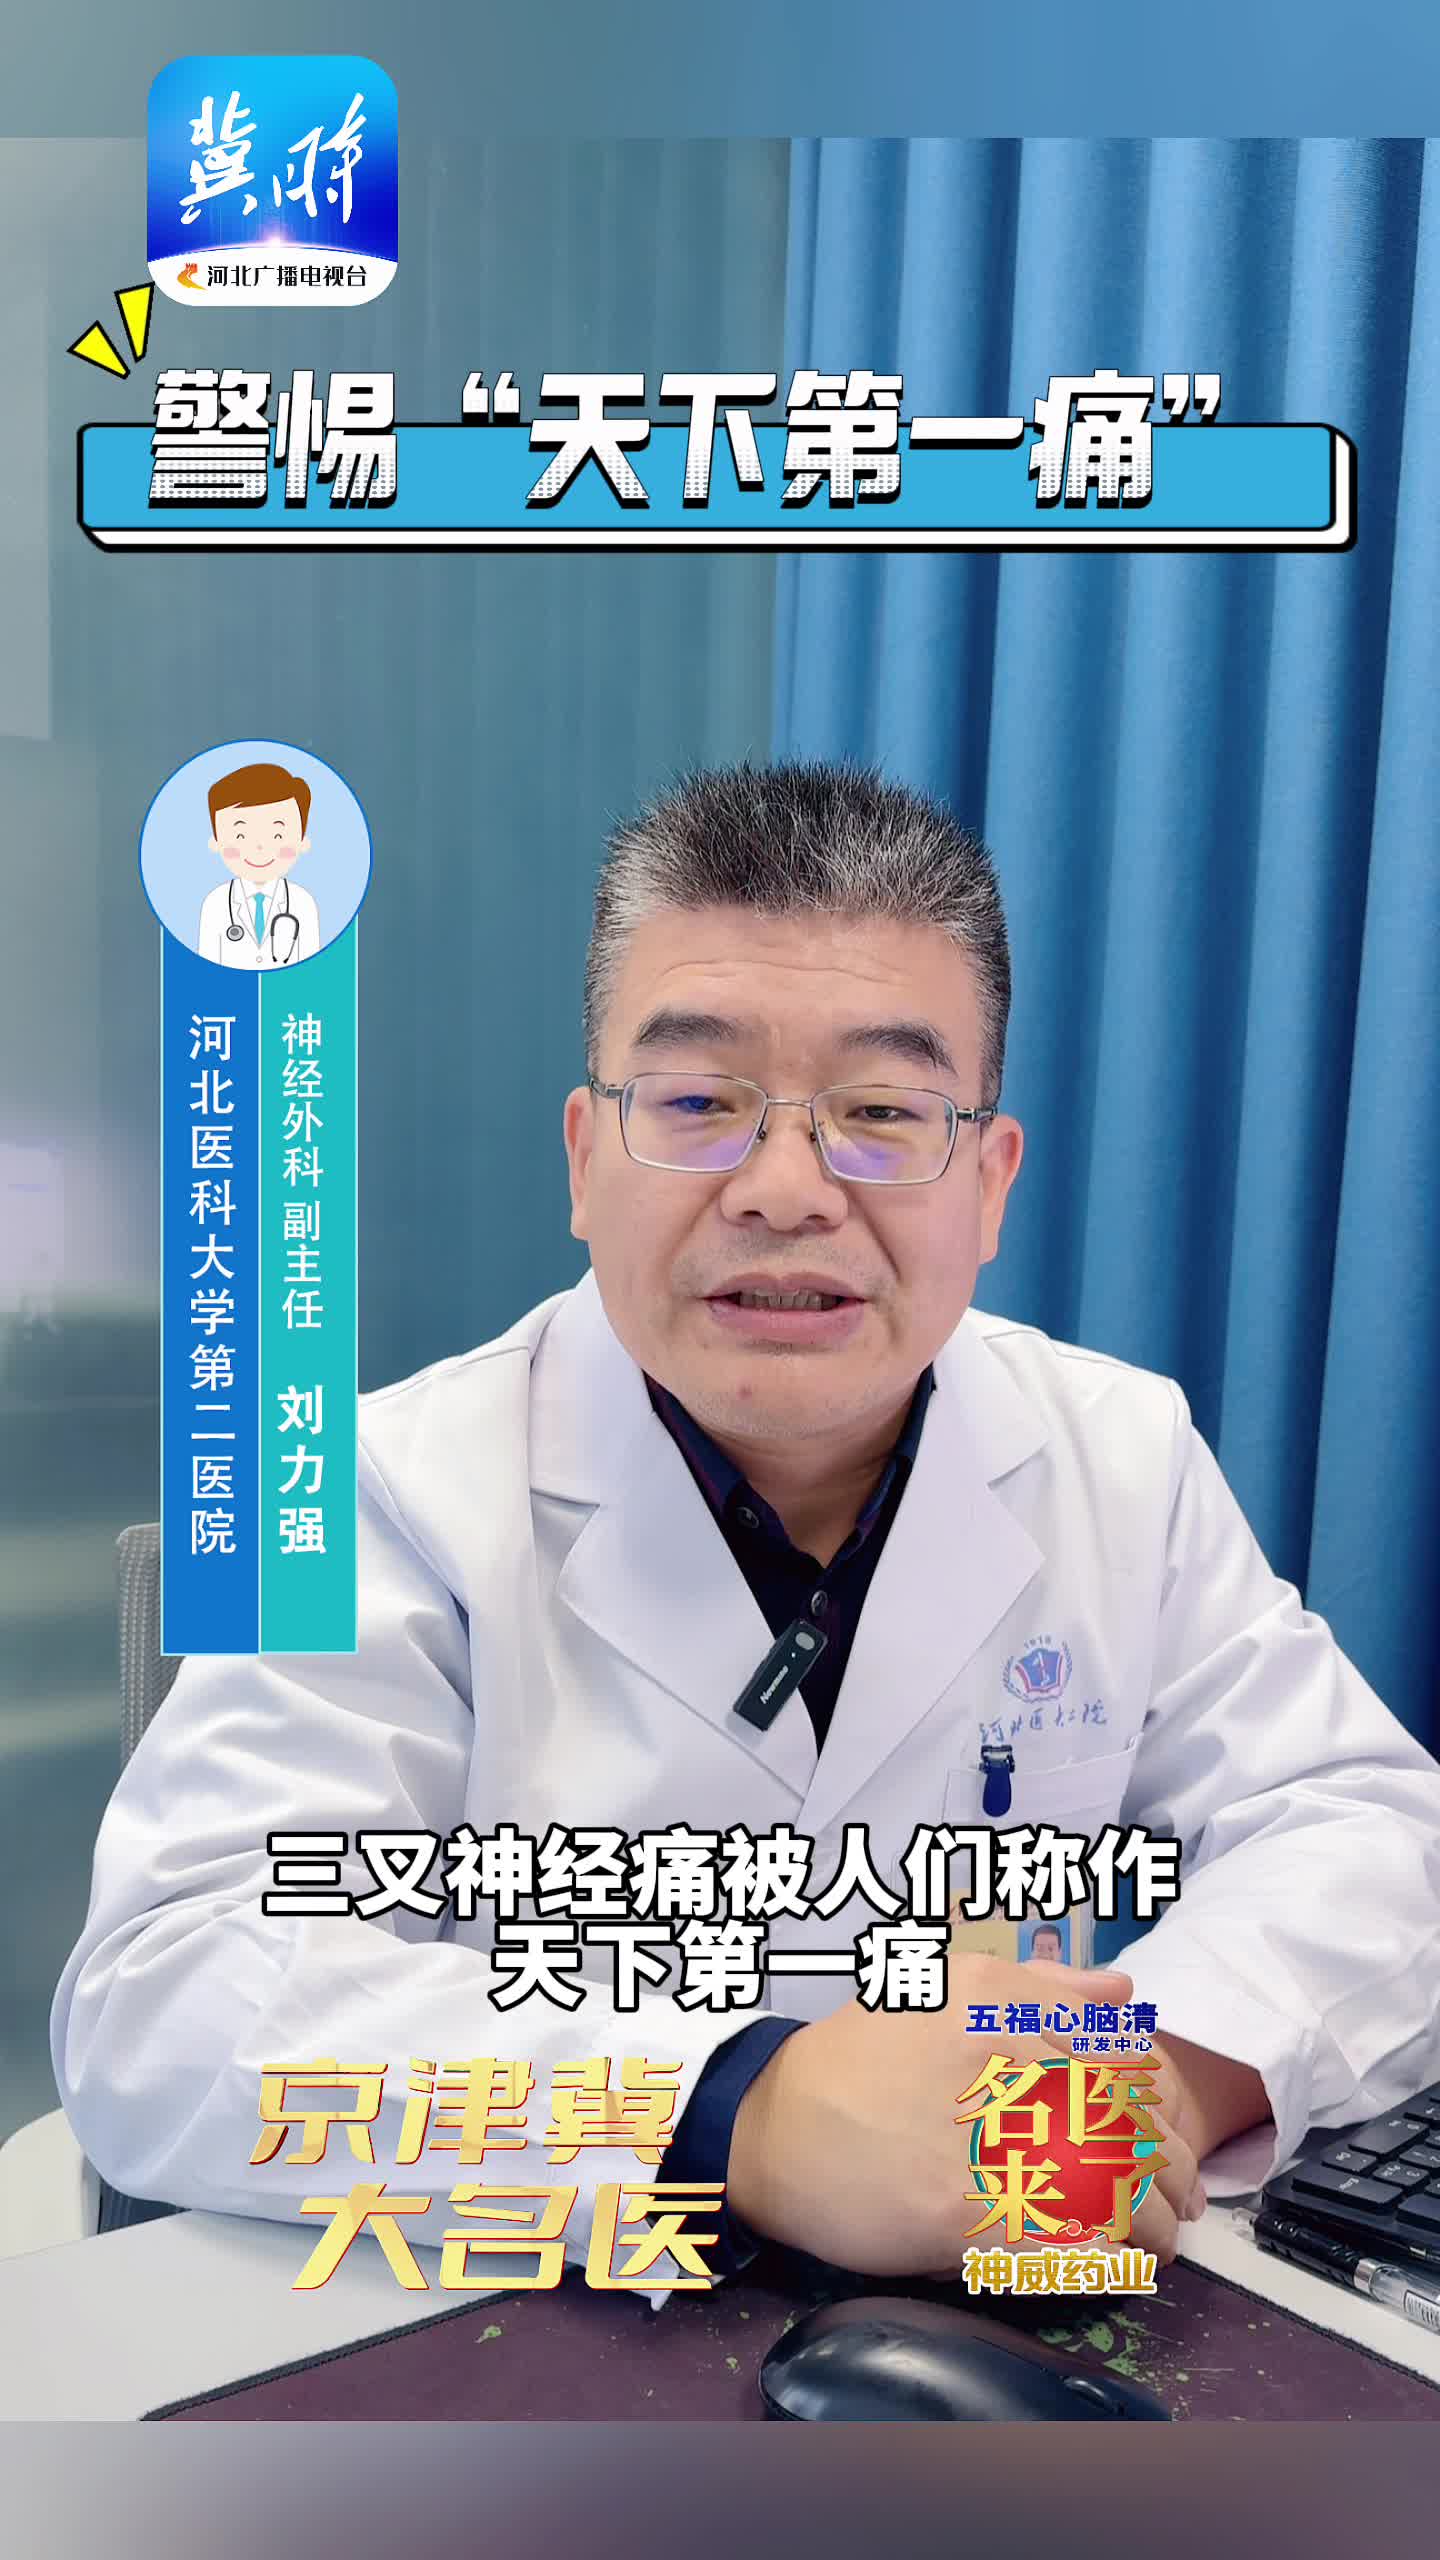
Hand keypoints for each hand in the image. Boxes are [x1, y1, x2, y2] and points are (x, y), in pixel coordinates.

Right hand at [727, 1952, 1201, 2278]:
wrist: (774, 2127)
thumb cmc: (860, 2058)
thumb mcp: (941, 1987)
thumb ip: (1039, 1986)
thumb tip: (1125, 1992)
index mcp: (1000, 2002)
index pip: (1120, 2054)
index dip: (1158, 2103)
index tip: (1167, 2134)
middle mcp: (997, 2059)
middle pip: (1123, 2120)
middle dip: (1169, 2169)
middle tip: (1181, 2199)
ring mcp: (980, 2136)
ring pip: (1102, 2183)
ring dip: (1148, 2220)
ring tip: (1159, 2240)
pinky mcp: (961, 2209)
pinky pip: (1058, 2240)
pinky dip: (1105, 2259)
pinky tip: (1123, 2268)